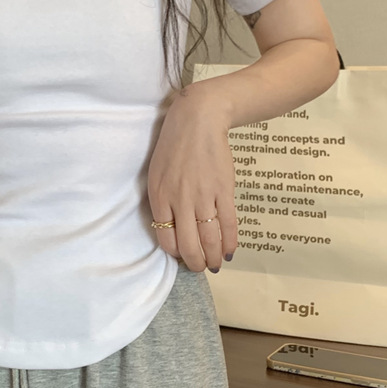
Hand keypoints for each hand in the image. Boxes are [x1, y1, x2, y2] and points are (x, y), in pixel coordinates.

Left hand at [147, 84, 237, 272]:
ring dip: (214, 257)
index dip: (176, 254)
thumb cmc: (174, 146)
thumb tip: (171, 227)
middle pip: (188, 245)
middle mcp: (180, 201)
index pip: (166, 239)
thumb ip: (162, 201)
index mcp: (159, 197)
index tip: (182, 257)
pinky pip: (228, 223)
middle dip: (195, 263)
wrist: (198, 120)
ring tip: (215, 264)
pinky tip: (230, 251)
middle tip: (200, 267)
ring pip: (209, 239)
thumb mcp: (156, 174)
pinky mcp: (224, 190)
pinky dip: (230, 241)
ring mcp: (203, 196)